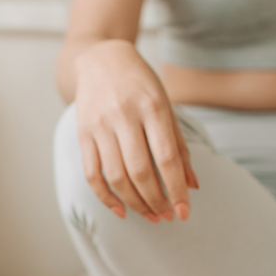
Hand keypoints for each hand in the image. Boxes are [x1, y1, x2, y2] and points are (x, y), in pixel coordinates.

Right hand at [73, 39, 198, 222]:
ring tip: (150, 216)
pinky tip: (121, 210)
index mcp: (152, 106)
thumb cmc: (141, 85)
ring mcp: (100, 125)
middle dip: (156, 201)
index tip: (184, 212)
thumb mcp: (166, 106)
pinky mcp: (83, 134)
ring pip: (116, 177)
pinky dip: (106, 197)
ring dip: (135, 203)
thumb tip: (192, 185)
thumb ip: (179, 146)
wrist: (101, 59)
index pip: (167, 158)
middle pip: (140, 172)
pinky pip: (92, 174)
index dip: (176, 189)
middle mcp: (125, 115)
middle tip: (167, 216)